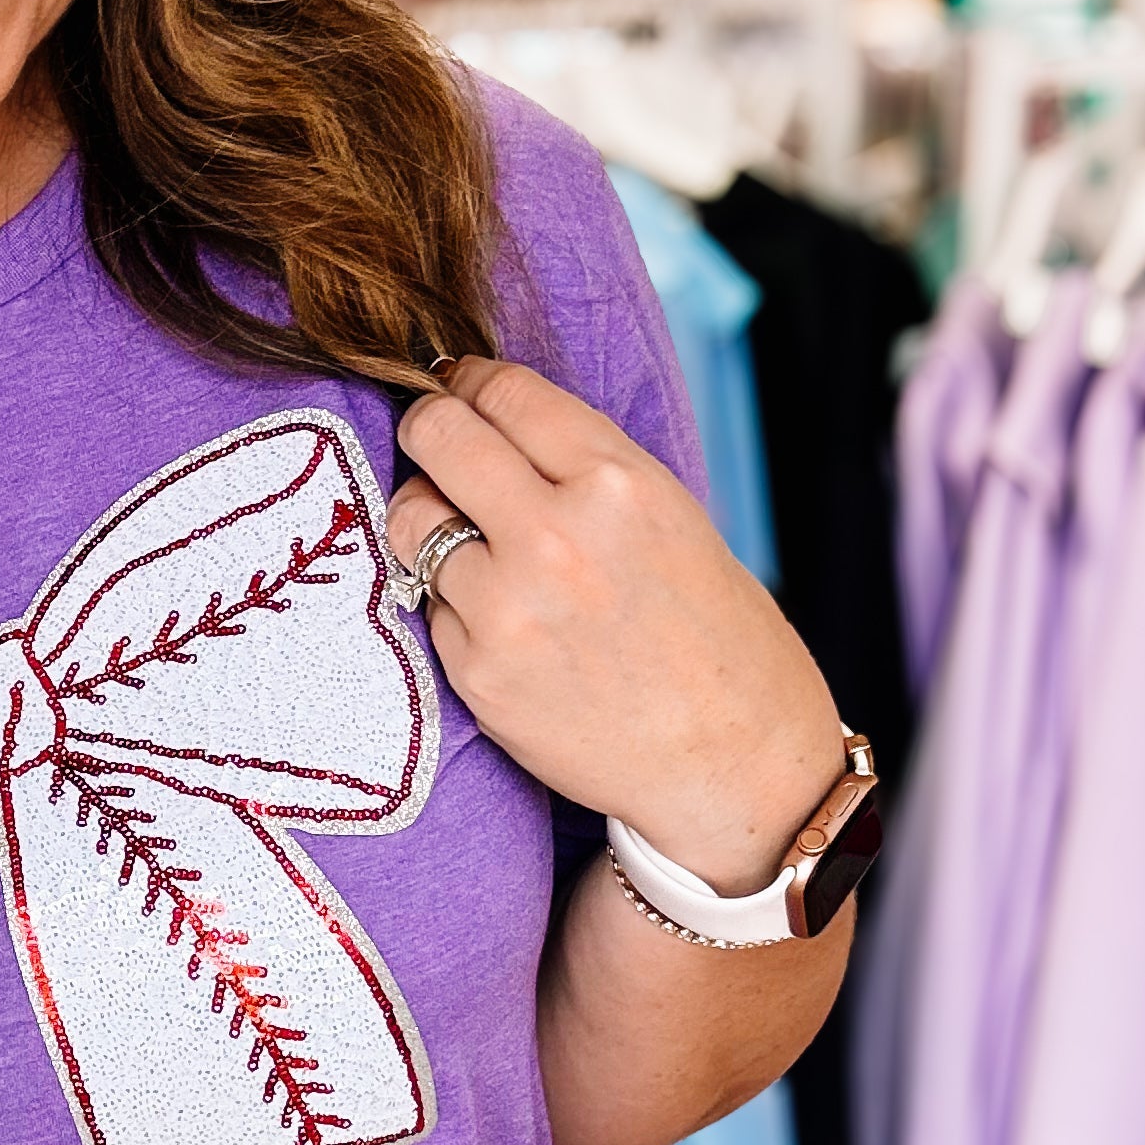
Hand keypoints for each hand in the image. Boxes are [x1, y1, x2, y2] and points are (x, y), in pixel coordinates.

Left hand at [387, 359, 842, 895]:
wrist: (731, 763)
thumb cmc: (714, 639)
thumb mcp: (672, 520)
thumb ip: (582, 472)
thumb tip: (492, 425)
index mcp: (619, 484)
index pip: (503, 391)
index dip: (469, 381)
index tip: (457, 385)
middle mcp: (556, 537)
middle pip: (437, 435)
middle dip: (427, 427)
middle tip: (431, 438)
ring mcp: (507, 607)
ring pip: (413, 521)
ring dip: (428, 520)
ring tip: (467, 541)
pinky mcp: (476, 669)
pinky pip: (430, 604)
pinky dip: (453, 603)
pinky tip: (504, 623)